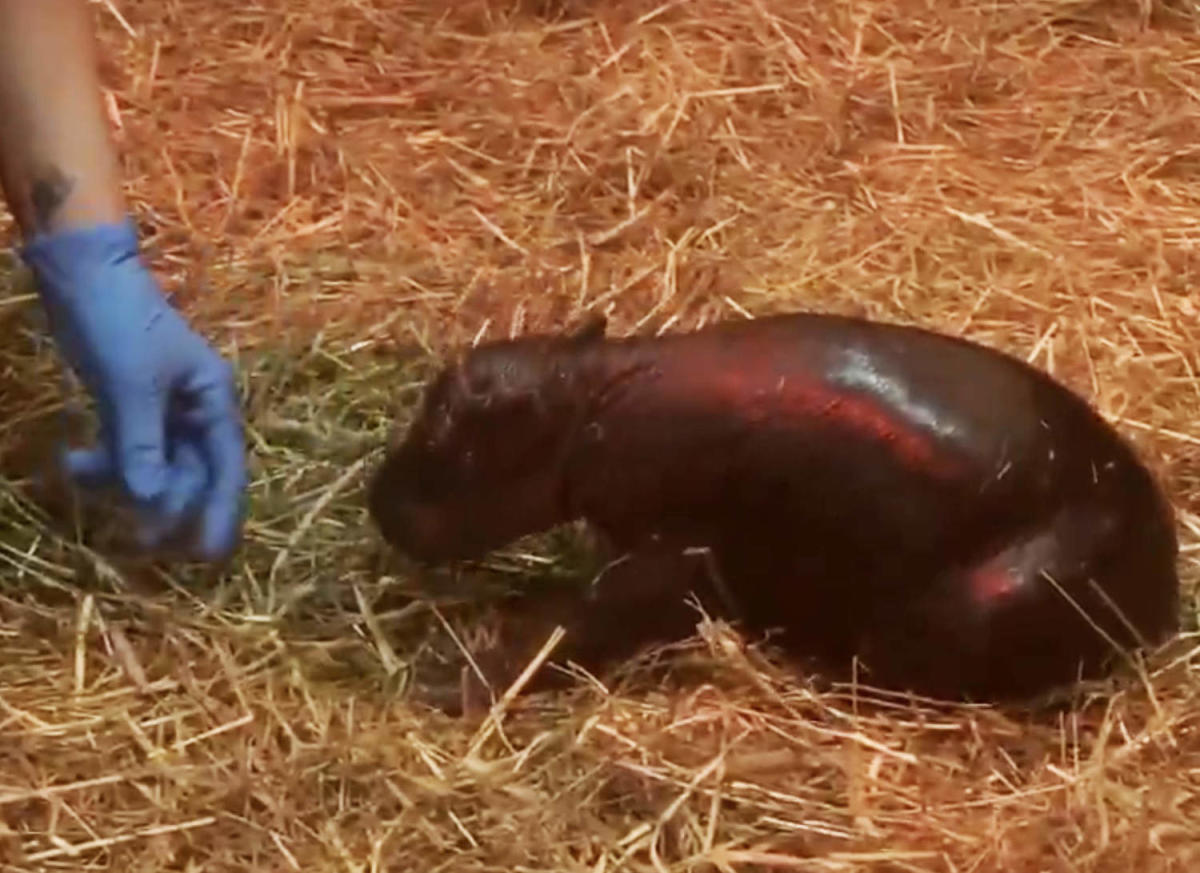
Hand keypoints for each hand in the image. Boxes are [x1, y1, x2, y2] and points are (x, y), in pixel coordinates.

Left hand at [21, 219, 245, 560]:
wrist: (82, 275)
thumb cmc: (120, 323)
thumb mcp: (132, 384)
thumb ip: (142, 445)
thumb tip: (150, 504)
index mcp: (214, 401)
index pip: (227, 467)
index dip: (223, 511)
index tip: (213, 554)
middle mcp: (195, 412)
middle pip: (191, 475)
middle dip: (166, 506)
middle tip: (142, 543)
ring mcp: (162, 413)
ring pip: (154, 469)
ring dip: (121, 483)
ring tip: (79, 474)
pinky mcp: (130, 410)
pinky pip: (125, 453)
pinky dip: (102, 464)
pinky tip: (71, 459)